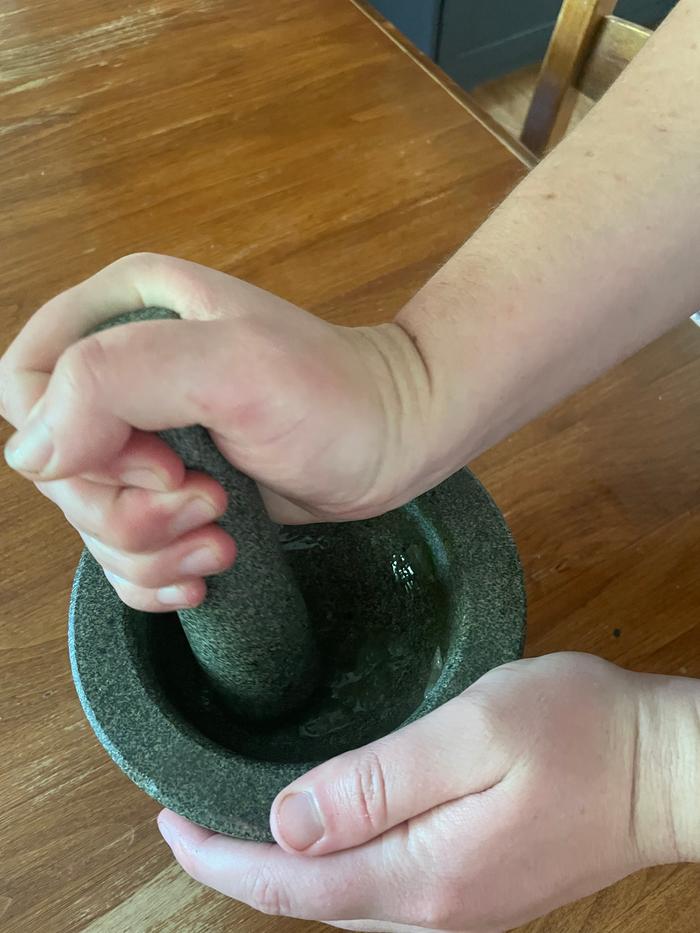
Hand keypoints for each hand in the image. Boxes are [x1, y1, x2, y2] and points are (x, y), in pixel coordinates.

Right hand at [0, 253, 434, 611]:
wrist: (395, 440)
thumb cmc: (336, 396)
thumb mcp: (232, 367)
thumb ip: (115, 380)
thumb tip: (33, 451)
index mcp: (121, 311)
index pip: (27, 385)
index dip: (73, 443)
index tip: (160, 464)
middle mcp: (121, 370)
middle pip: (55, 466)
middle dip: (125, 510)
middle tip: (206, 503)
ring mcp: (143, 434)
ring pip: (87, 518)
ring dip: (149, 548)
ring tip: (221, 535)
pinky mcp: (169, 488)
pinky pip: (120, 549)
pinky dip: (154, 573)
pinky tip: (207, 567)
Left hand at [156, 653, 699, 931]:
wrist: (667, 768)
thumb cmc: (580, 733)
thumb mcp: (474, 733)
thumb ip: (379, 781)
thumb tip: (289, 821)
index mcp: (423, 875)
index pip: (290, 885)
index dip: (219, 856)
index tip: (169, 816)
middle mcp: (435, 910)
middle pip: (308, 902)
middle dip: (239, 863)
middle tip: (191, 812)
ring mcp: (460, 907)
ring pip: (342, 900)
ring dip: (283, 866)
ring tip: (239, 820)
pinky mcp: (478, 887)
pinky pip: (380, 887)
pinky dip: (334, 862)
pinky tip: (325, 828)